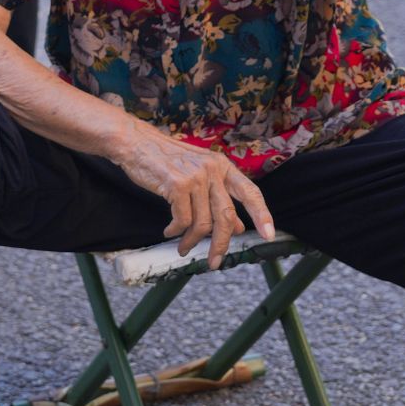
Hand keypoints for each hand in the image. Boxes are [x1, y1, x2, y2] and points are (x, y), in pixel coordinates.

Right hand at [116, 124, 275, 268]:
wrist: (136, 144)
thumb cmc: (166, 161)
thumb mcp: (198, 176)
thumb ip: (217, 198)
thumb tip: (238, 227)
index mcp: (222, 166)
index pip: (250, 192)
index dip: (262, 215)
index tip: (268, 235)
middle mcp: (213, 170)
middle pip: (226, 216)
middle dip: (221, 244)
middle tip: (214, 262)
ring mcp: (195, 176)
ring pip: (202, 222)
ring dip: (192, 241)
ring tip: (183, 247)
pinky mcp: (177, 184)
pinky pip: (182, 220)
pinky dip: (176, 231)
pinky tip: (170, 231)